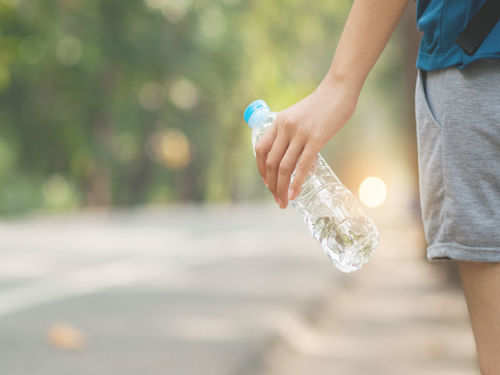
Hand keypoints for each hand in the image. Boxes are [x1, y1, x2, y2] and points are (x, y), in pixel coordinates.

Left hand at [255, 80, 358, 207]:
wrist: (339, 89)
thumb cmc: (322, 104)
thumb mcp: (298, 115)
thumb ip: (292, 133)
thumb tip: (295, 156)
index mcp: (278, 122)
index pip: (261, 149)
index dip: (261, 169)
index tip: (267, 182)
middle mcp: (285, 128)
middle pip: (271, 163)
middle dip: (271, 185)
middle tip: (276, 199)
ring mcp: (300, 133)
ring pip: (284, 167)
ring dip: (281, 188)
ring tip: (283, 202)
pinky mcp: (316, 139)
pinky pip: (302, 166)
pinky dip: (296, 183)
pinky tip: (294, 194)